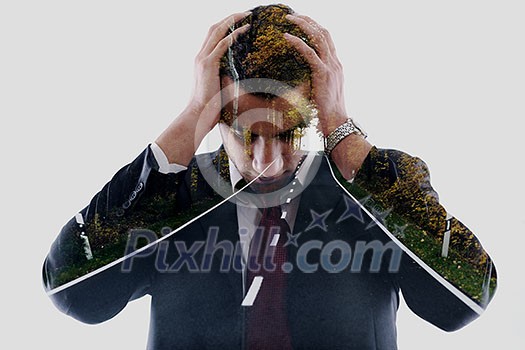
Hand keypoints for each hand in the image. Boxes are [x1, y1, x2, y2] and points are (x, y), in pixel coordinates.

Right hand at [189, 12, 249, 130]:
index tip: (239, 21)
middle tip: (245, 13)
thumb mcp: (218, 87)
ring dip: (232, 21)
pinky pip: (221, 45)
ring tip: (247, 16)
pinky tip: (244, 30)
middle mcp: (200, 56)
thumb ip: (225, 77)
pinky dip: (233, 35)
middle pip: (213, 28)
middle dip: (229, 18)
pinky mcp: (208, 65)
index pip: (212, 35)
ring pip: (217, 31)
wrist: (199, 114)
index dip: (225, 25)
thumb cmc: (210, 106)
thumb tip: (238, 76)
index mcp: (201, 60)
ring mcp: (202, 59)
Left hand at [284, 15, 371, 179]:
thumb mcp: (322, 92)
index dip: (314, 28)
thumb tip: (300, 79)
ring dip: (303, 25)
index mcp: (336, 65)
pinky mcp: (323, 74)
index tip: (302, 22)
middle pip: (324, 33)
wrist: (336, 123)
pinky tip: (287, 37)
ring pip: (319, 37)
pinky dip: (298, 42)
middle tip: (293, 15)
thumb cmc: (327, 113)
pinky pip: (310, 53)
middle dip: (308, 20)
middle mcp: (335, 63)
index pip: (326, 39)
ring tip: (289, 19)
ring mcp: (331, 67)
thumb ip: (315, 81)